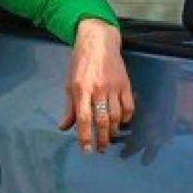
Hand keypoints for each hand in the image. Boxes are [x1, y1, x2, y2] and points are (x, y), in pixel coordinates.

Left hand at [60, 19, 134, 152]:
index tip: (86, 150)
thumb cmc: (80, 64)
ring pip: (116, 116)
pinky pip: (129, 106)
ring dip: (113, 131)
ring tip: (108, 139)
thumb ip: (69, 108)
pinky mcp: (125, 83)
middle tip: (100, 150)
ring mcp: (114, 86)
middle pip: (102, 120)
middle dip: (101, 139)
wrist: (99, 42)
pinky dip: (126, 119)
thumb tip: (64, 127)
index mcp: (81, 89)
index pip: (83, 118)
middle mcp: (98, 89)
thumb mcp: (69, 84)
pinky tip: (121, 124)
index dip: (85, 136)